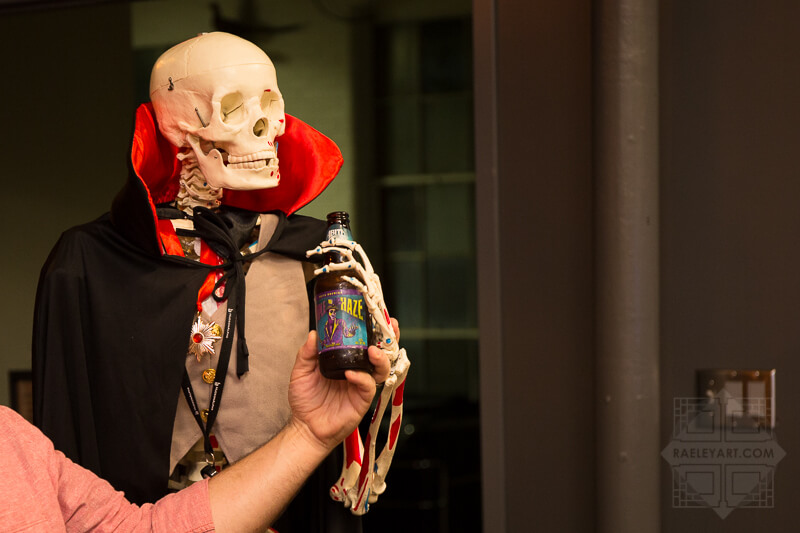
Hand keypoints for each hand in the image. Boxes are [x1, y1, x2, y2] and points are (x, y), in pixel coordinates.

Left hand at [287, 331, 390, 451]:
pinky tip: (351, 374)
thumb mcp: (301, 371)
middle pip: (382, 352)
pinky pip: (368, 385)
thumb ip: (307, 353)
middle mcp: (358, 370)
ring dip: (381, 357)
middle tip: (391, 326)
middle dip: (390, 338)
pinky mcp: (362, 400)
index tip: (376, 314)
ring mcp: (362, 385)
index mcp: (347, 360)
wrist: (305, 426)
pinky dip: (361, 378)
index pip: (365, 341)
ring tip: (372, 351)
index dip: (374, 329)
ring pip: (382, 368)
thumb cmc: (305, 399)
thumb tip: (314, 334)